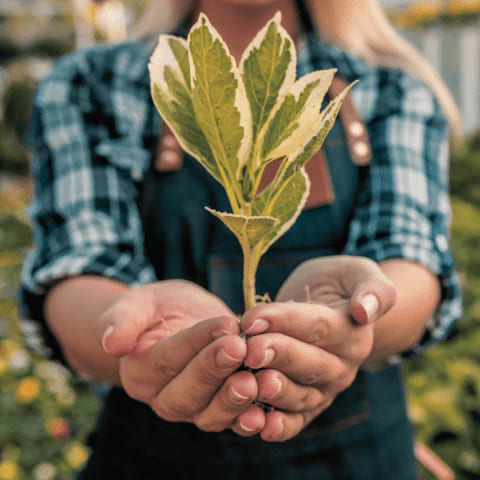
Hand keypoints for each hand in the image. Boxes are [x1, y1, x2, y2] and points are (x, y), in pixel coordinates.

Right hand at [100, 280, 264, 432]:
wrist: (182, 321)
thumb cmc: (158, 310)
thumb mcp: (138, 304)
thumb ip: (122, 320)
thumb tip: (112, 343)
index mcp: (140, 372)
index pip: (166, 360)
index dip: (194, 344)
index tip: (224, 326)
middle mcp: (164, 398)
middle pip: (188, 392)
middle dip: (215, 370)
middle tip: (239, 348)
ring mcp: (195, 409)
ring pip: (211, 414)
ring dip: (234, 399)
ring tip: (255, 380)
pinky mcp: (222, 411)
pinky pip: (234, 421)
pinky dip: (250, 419)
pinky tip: (267, 411)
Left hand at [238, 255, 395, 441]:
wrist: (330, 305)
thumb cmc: (338, 284)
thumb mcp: (358, 273)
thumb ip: (371, 289)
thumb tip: (364, 311)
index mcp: (352, 333)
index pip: (316, 327)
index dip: (283, 322)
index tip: (251, 319)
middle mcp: (341, 367)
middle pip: (307, 363)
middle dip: (276, 356)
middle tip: (249, 350)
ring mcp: (325, 390)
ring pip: (300, 396)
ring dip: (274, 393)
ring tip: (250, 385)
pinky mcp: (308, 405)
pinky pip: (295, 421)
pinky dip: (278, 427)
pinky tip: (258, 426)